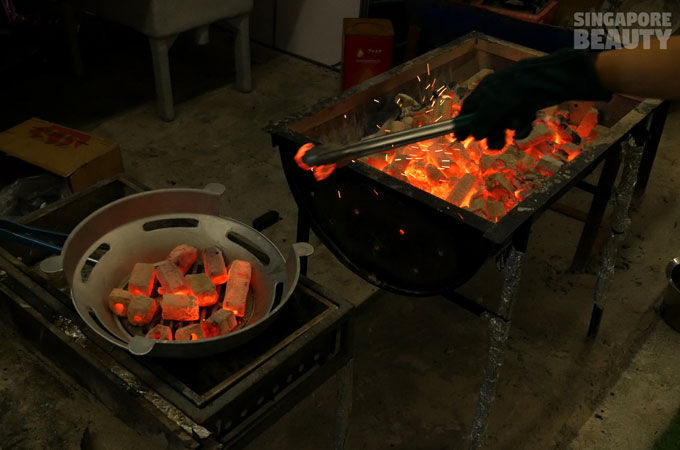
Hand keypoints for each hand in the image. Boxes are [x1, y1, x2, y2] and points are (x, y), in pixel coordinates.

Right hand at [453, 49, 610, 148]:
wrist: (552, 78)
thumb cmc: (518, 88)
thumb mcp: (494, 106)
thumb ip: (481, 121)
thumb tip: (474, 134)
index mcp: (484, 91)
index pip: (468, 109)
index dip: (464, 124)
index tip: (461, 139)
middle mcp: (497, 96)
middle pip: (486, 121)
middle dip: (491, 134)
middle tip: (497, 145)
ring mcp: (512, 101)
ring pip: (504, 124)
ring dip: (508, 131)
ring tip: (514, 132)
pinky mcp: (527, 106)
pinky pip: (519, 122)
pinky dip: (522, 126)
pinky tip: (526, 124)